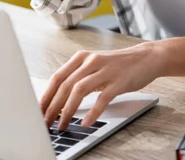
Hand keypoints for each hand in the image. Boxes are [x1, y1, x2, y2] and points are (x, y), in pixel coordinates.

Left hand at [40, 42, 158, 130]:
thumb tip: (57, 99)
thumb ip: (78, 77)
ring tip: (62, 126)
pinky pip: (102, 98)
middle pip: (65, 85)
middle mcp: (91, 61)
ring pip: (79, 90)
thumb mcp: (95, 66)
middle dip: (52, 107)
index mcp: (82, 57)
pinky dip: (92, 112)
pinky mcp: (119, 81)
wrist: (146, 58)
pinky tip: (86, 122)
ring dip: (67, 111)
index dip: (46, 96)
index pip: (57, 77)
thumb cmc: (118, 65)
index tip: (37, 112)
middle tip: (45, 123)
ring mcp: (105, 70)